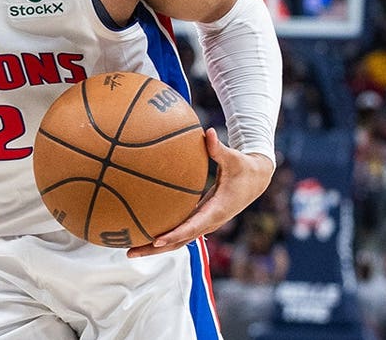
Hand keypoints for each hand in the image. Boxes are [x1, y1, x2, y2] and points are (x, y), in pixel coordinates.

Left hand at [127, 127, 273, 257]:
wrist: (257, 180)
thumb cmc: (243, 167)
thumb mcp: (233, 158)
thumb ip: (218, 148)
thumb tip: (207, 132)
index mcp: (217, 210)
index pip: (193, 227)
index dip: (175, 235)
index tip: (157, 240)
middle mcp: (209, 222)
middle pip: (180, 242)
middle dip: (155, 249)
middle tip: (130, 252)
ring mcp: (204, 223)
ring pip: (178, 241)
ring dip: (154, 247)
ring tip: (129, 250)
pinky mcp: (200, 219)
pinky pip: (179, 232)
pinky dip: (162, 237)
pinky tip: (142, 234)